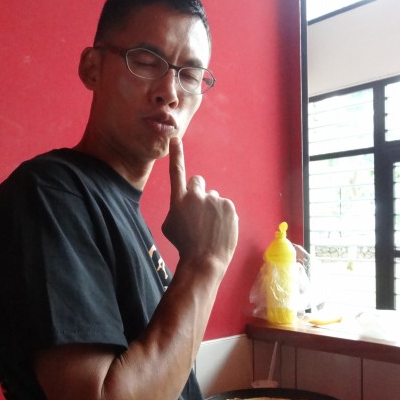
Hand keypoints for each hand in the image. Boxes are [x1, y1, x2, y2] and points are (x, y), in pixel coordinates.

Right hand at [162, 137, 238, 268]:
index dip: (176, 154)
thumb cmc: (184, 244)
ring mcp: (214, 200)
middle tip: (199, 214)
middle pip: (199, 183)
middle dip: (199, 193)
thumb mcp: (170, 225)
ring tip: (210, 228)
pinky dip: (224, 215)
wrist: (204, 260)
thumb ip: (178, 207)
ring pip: (213, 198)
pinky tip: (219, 229)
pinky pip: (225, 206)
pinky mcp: (229, 207)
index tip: (176, 139)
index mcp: (179, 200)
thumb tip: (187, 204)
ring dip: (212, 208)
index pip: (177, 171)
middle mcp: (196, 196)